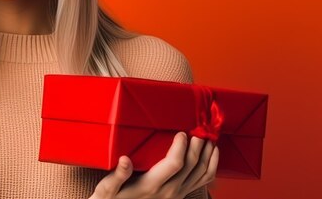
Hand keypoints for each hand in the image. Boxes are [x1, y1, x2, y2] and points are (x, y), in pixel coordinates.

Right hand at [89, 132, 218, 198]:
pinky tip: (213, 154)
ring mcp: (177, 195)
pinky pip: (203, 181)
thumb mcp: (107, 189)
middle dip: (198, 146)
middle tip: (200, 128)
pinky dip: (212, 166)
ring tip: (209, 136)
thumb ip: (118, 175)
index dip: (180, 147)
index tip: (181, 133)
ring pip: (201, 173)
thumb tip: (125, 160)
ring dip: (208, 154)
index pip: (174, 164)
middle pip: (191, 166)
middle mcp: (168, 191)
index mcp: (151, 185)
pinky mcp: (180, 195)